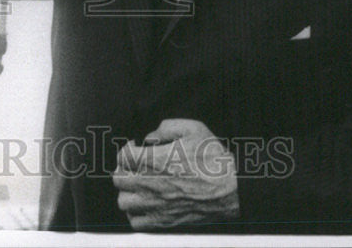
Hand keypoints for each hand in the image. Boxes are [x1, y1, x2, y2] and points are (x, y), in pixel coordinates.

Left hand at [113, 119, 239, 230]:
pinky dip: (136, 214)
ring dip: (128, 192)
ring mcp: (156, 205)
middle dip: (124, 169)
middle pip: (118, 179)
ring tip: (138, 186)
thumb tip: (150, 136)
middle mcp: (151, 184)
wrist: (233, 189)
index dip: (127, 149)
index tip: (135, 148)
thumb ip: (167, 127)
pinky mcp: (164, 221)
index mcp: (155, 161)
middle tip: (134, 166)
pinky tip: (145, 205)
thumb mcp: (194, 129)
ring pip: (124, 202)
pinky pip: (136, 223)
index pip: (123, 156)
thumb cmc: (215, 160)